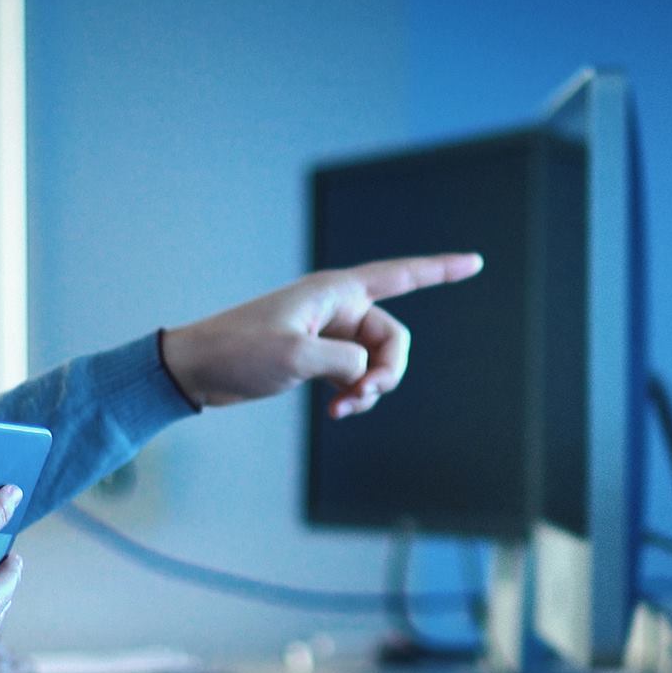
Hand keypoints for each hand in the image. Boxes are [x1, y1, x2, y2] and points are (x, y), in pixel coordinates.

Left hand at [158, 253, 483, 417]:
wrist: (196, 369)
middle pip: (392, 338)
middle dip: (387, 372)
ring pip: (375, 361)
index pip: (400, 275)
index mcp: (334, 292)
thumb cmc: (238, 352)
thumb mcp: (297, 358)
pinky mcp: (317, 356)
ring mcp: (328, 333)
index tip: (475, 263)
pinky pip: (356, 374)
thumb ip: (344, 362)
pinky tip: (335, 410)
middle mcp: (336, 307)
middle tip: (361, 396)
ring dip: (368, 389)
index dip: (440, 270)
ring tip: (339, 410)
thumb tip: (363, 371)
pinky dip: (353, 394)